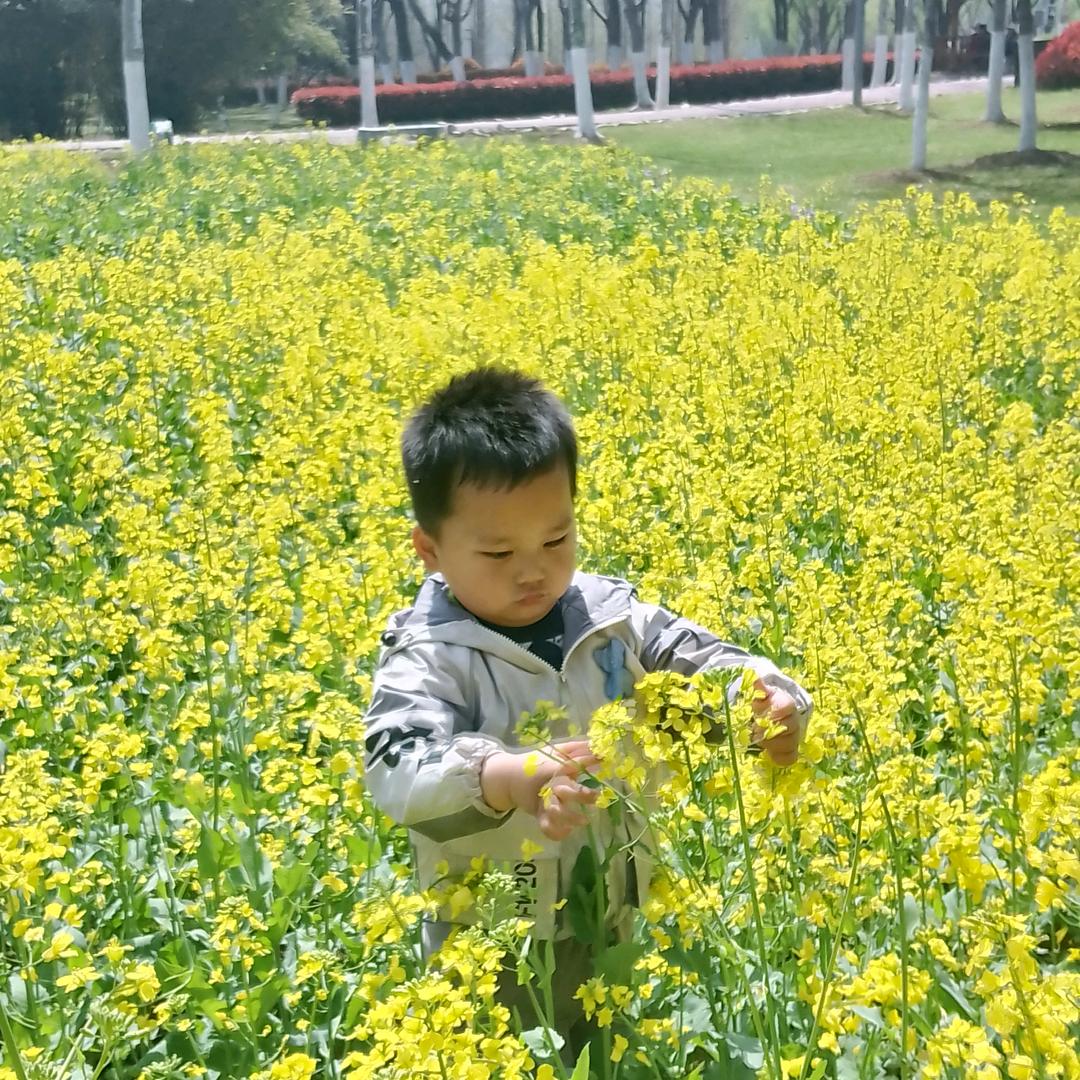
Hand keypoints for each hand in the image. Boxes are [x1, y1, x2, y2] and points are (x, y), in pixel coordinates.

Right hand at [480, 740, 600, 839]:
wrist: (510, 778)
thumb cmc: (538, 763)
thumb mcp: (555, 751)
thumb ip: (576, 748)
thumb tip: (596, 744)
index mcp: (554, 767)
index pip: (572, 763)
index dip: (588, 760)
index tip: (603, 759)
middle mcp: (549, 785)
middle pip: (565, 791)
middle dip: (581, 795)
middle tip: (596, 796)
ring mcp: (543, 801)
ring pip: (556, 813)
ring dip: (570, 818)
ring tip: (585, 821)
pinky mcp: (539, 815)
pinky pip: (547, 828)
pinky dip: (557, 832)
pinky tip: (568, 830)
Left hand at [749, 678, 802, 765]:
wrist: (771, 713)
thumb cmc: (764, 702)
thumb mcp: (759, 694)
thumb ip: (758, 688)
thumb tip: (756, 679)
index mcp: (785, 703)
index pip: (787, 707)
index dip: (774, 713)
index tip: (759, 715)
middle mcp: (794, 720)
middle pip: (789, 728)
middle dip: (770, 730)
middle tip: (755, 730)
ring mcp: (794, 736)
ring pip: (790, 744)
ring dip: (772, 744)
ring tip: (758, 740)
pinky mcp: (791, 749)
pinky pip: (789, 757)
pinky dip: (778, 757)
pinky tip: (767, 752)